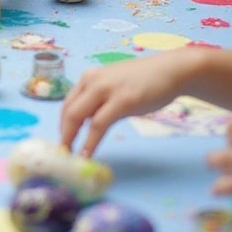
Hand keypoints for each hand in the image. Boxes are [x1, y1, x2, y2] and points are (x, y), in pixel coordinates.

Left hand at [60, 51, 191, 156]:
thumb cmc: (143, 81)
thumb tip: (87, 122)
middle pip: (68, 111)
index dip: (61, 126)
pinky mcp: (122, 101)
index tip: (62, 143)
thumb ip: (99, 101)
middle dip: (63, 135)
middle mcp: (92, 80)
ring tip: (70, 159)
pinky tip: (87, 155)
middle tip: (63, 155)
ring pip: (77, 116)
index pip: (67, 104)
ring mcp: (106, 89)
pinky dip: (90, 142)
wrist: (169, 72)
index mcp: (89, 78)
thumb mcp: (113, 87)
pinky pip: (99, 125)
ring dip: (71, 140)